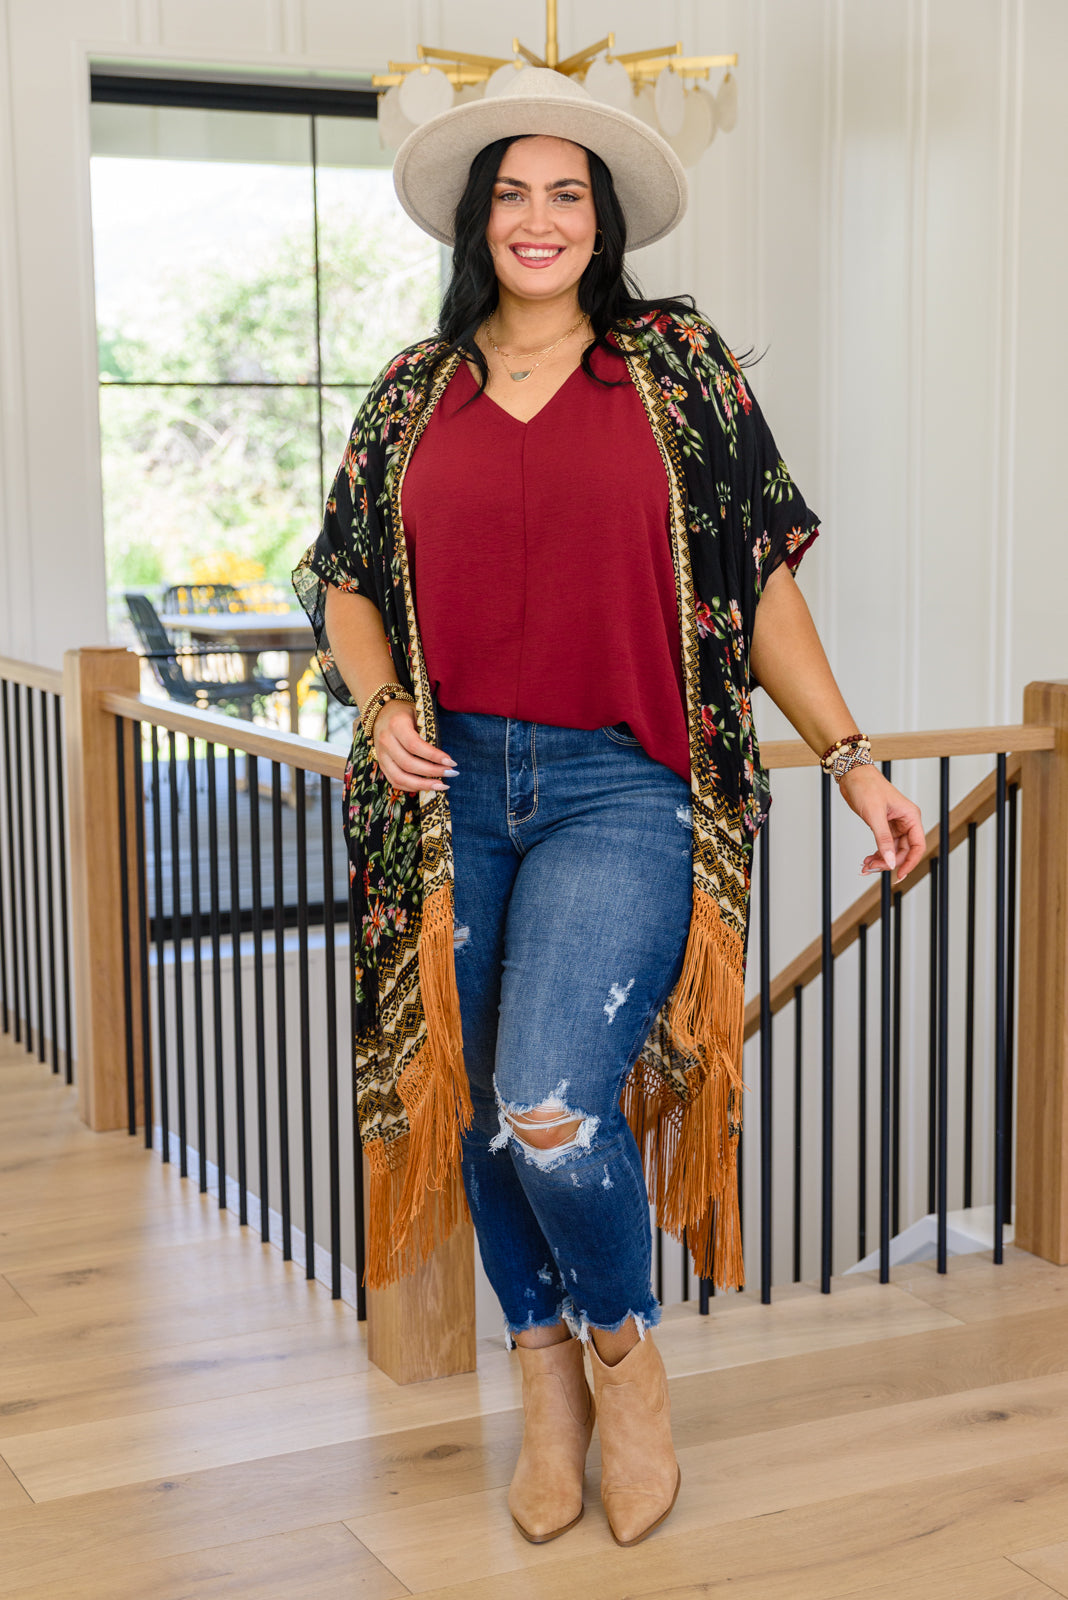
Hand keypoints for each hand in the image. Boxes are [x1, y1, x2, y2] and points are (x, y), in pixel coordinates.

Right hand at [370, 701, 456, 793]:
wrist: (382, 713)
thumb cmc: (406, 714)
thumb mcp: (418, 714)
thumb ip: (428, 733)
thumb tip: (445, 757)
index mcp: (396, 725)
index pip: (415, 745)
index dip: (434, 756)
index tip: (451, 762)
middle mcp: (386, 741)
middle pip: (408, 764)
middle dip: (432, 772)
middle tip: (451, 773)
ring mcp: (381, 755)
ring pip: (400, 777)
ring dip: (423, 785)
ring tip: (441, 785)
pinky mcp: (381, 764)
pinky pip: (394, 781)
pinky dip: (412, 787)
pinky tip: (427, 786)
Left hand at [837, 764, 924, 883]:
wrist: (852, 775)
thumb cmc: (867, 787)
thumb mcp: (874, 815)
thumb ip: (883, 840)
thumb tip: (890, 861)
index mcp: (910, 816)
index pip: (917, 846)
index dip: (910, 863)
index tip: (899, 875)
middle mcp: (905, 821)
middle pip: (904, 851)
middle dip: (889, 862)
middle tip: (872, 868)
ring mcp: (894, 824)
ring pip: (892, 850)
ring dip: (880, 860)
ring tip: (866, 866)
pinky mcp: (883, 825)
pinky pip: (884, 845)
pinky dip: (876, 854)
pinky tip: (867, 860)